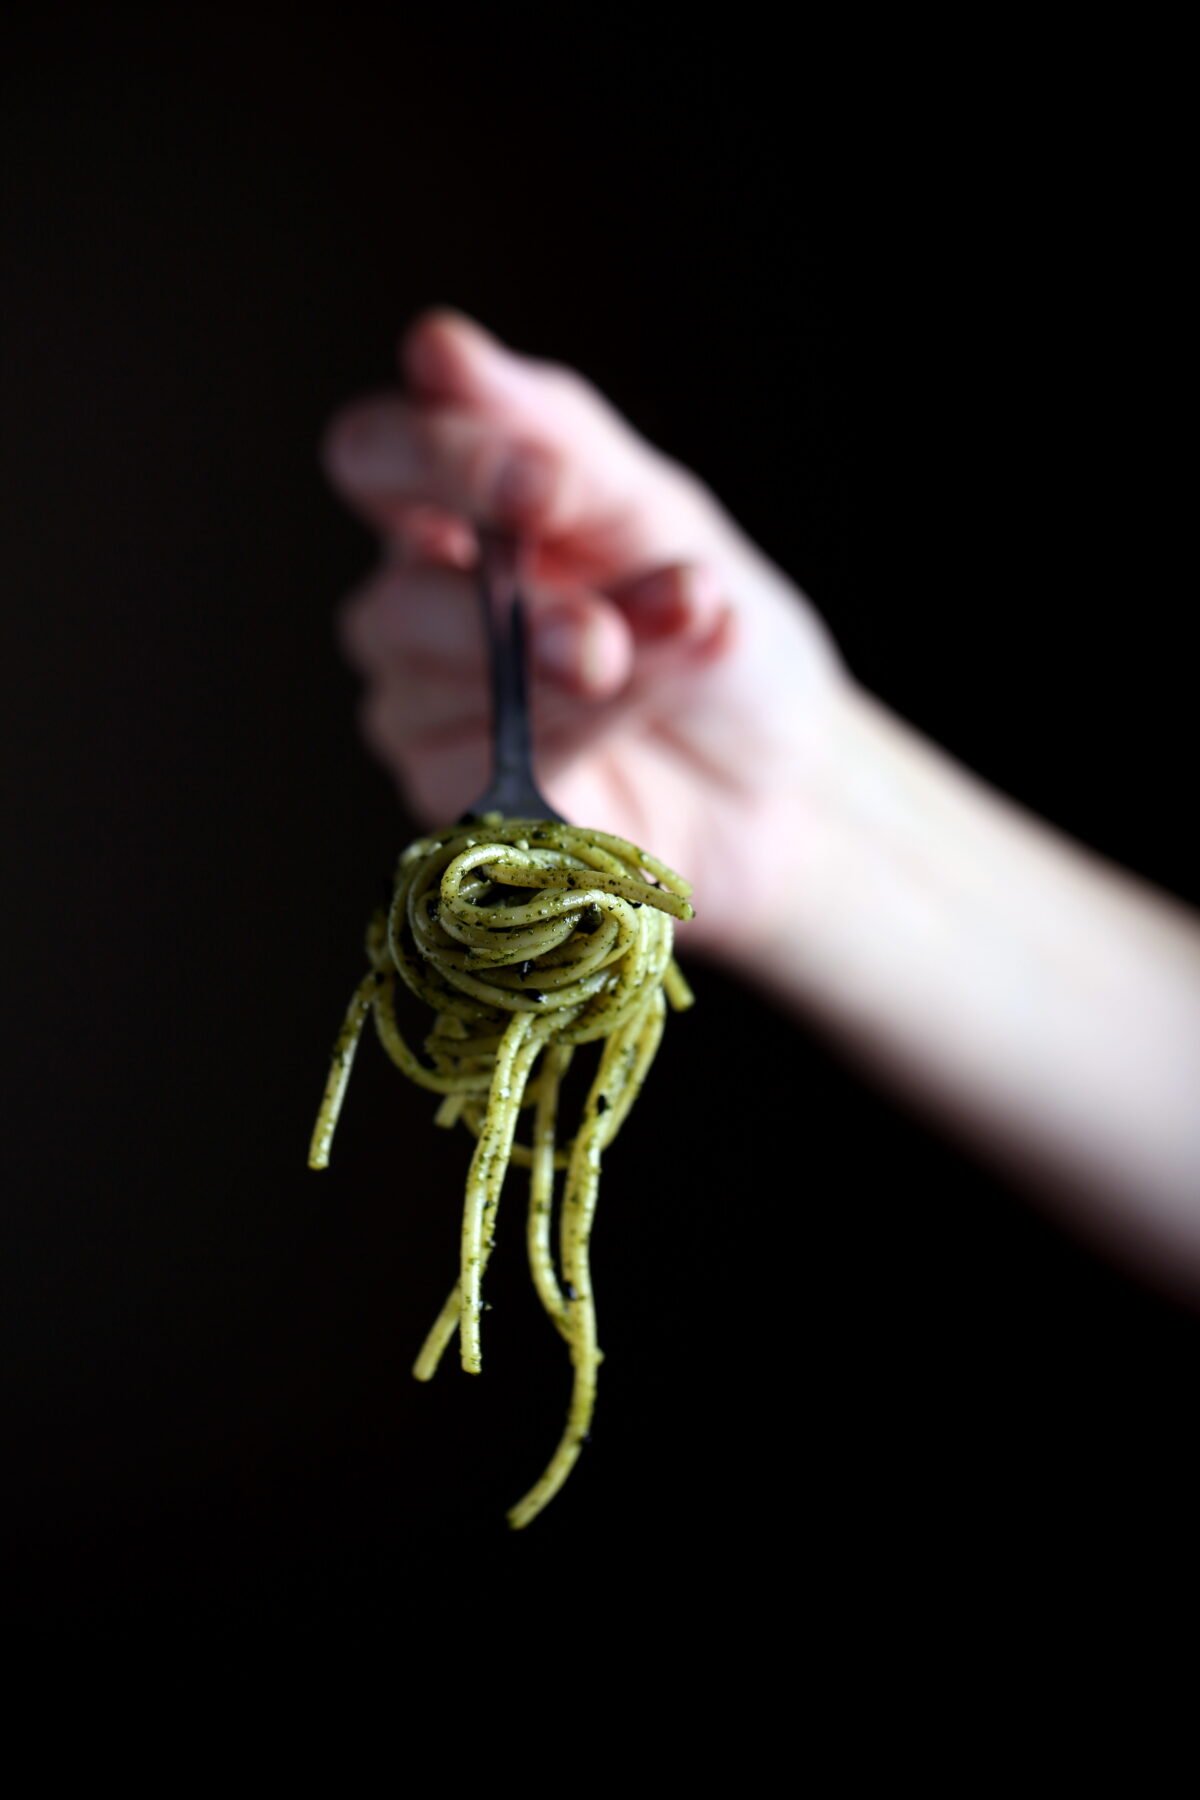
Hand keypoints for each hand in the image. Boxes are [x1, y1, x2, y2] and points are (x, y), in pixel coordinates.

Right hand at [326, 310, 843, 957]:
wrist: (784, 774)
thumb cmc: (711, 626)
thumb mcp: (652, 513)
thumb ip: (549, 437)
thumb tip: (435, 348)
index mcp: (451, 510)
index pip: (374, 458)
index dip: (435, 463)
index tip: (538, 483)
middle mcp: (416, 609)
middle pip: (399, 598)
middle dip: (528, 606)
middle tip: (628, 616)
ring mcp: (425, 712)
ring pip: (452, 690)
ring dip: (577, 671)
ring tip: (681, 650)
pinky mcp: (458, 806)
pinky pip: (484, 766)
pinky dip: (578, 737)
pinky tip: (641, 726)